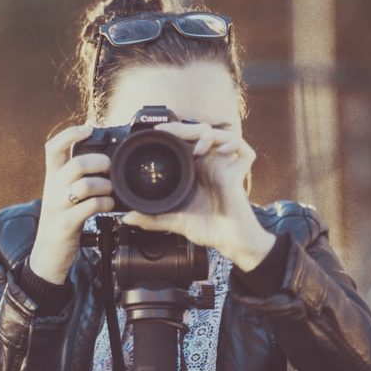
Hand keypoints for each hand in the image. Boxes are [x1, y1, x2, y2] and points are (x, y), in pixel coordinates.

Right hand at [28, 121, 114, 284]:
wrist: (48, 255)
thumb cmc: (62, 221)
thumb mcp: (64, 195)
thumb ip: (77, 177)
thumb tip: (102, 157)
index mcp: (52, 178)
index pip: (54, 147)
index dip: (71, 134)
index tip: (89, 129)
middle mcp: (52, 189)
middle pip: (75, 164)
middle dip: (98, 162)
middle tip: (110, 168)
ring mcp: (57, 207)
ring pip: (83, 185)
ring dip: (104, 186)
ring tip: (110, 191)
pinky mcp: (65, 224)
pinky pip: (88, 207)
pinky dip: (104, 204)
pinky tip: (108, 206)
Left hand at [120, 121, 275, 270]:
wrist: (229, 242)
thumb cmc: (208, 229)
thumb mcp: (174, 221)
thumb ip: (152, 218)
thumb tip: (127, 218)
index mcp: (195, 170)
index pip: (185, 142)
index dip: (174, 132)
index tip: (157, 131)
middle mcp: (211, 164)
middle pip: (201, 133)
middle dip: (186, 128)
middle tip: (169, 131)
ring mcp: (226, 166)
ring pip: (221, 135)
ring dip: (208, 135)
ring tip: (197, 148)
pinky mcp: (240, 172)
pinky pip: (243, 149)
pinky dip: (233, 144)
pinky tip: (221, 151)